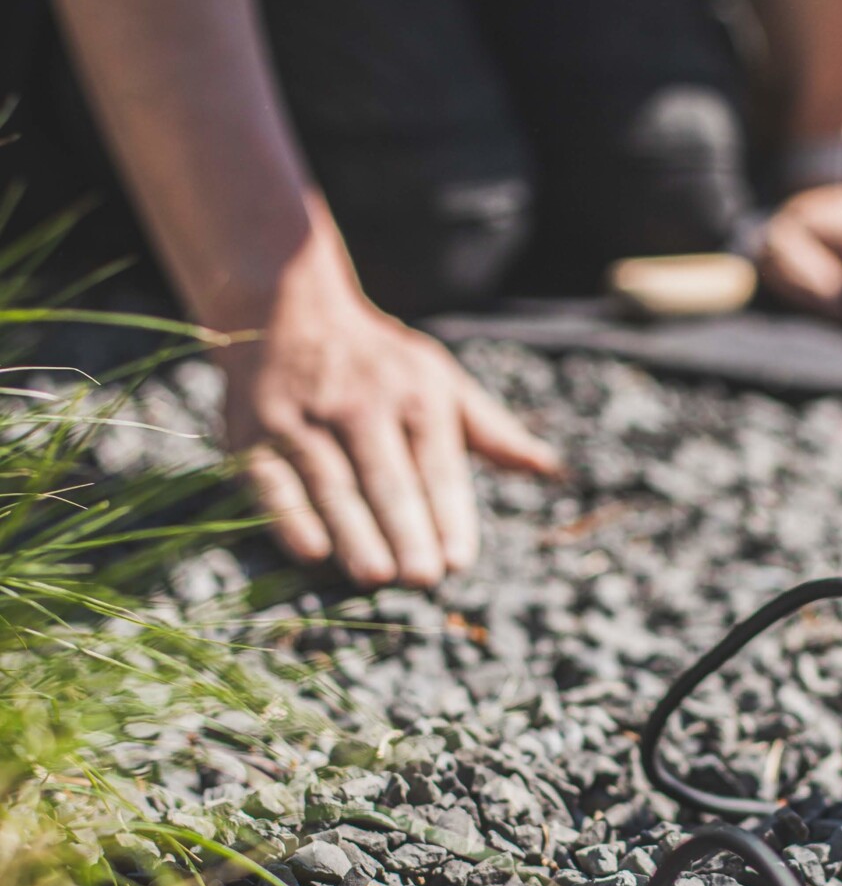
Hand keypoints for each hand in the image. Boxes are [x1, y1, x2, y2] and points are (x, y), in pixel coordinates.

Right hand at [217, 291, 558, 589]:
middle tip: (422, 579)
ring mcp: (303, 418)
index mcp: (416, 396)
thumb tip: (546, 467)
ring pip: (332, 483)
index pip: (437, 465)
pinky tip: (311, 552)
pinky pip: (270, 480)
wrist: (287, 306)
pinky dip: (288, 516)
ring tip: (376, 577)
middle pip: (386, 478)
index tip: (458, 561)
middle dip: (405, 530)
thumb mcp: (442, 381)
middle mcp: (360, 405)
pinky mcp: (251, 432)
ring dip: (354, 533)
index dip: (448, 514)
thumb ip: (491, 431)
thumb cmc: (380, 363)